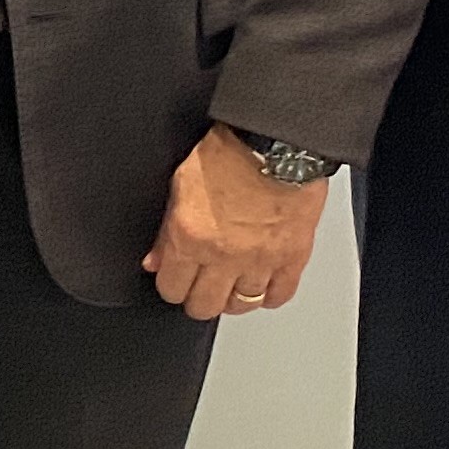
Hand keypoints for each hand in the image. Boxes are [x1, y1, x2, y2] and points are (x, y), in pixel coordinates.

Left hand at [144, 126, 327, 321]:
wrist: (278, 143)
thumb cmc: (230, 153)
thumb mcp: (180, 184)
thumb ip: (166, 230)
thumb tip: (155, 260)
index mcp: (190, 236)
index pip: (171, 288)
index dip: (171, 286)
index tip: (175, 281)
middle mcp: (224, 255)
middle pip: (204, 306)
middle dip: (197, 299)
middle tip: (200, 287)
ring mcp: (260, 260)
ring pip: (241, 304)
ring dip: (232, 297)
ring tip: (229, 284)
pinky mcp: (292, 258)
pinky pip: (279, 295)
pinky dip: (269, 295)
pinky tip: (261, 284)